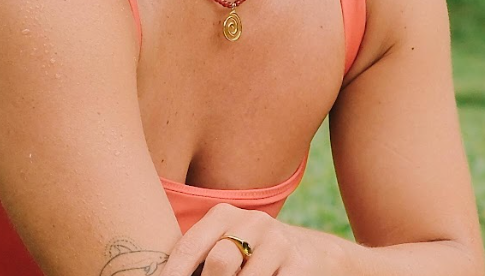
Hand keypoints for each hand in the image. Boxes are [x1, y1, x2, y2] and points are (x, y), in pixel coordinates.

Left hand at [161, 203, 337, 275]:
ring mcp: (277, 241)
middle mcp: (251, 221)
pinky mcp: (298, 263)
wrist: (312, 253)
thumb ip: (200, 256)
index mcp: (224, 214)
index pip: (189, 245)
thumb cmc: (253, 253)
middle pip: (218, 262)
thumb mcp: (227, 242)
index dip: (172, 272)